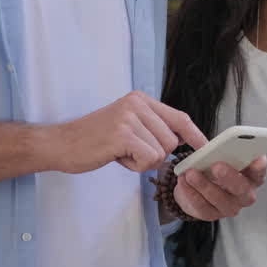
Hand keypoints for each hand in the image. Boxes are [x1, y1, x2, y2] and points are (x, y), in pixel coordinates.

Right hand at [49, 91, 207, 173]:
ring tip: (120, 153)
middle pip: (172, 140)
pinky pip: (149, 160)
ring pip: (161, 152)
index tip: (205, 147)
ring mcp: (130, 118)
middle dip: (155, 155)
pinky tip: (117, 158)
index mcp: (140, 100)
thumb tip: (179, 143)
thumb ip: (151, 129)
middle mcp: (137, 104)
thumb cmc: (94, 140)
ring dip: (143, 162)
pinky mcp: (123, 134)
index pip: (179, 117)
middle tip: (129, 152)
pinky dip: (135, 167)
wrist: (61, 144)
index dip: (194, 134)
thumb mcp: (126, 125)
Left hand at [172, 155, 266, 221]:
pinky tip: (183, 182)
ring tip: (191, 173)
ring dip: (204, 185)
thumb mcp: (219, 157)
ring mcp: (228, 207)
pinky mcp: (211, 215)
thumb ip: (223, 153)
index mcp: (250, 178)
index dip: (260, 167)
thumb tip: (217, 147)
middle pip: (241, 189)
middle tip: (217, 166)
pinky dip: (191, 193)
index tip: (258, 158)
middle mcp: (244, 195)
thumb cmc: (213, 168)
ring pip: (219, 199)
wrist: (194, 186)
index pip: (259, 174)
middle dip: (229, 177)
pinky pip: (201, 206)